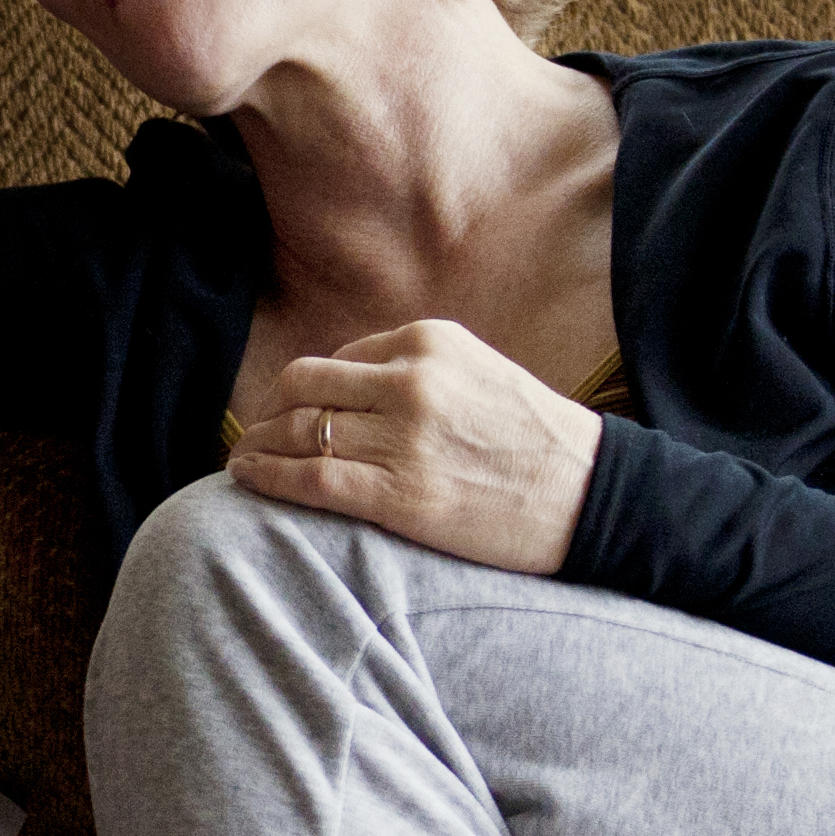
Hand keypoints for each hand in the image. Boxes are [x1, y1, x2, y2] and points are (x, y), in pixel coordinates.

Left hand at [230, 320, 595, 575]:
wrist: (588, 493)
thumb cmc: (536, 438)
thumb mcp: (477, 370)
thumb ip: (416, 370)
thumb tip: (349, 386)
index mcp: (427, 342)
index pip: (339, 357)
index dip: (307, 389)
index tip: (293, 410)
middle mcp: (410, 381)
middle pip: (304, 385)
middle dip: (272, 410)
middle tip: (260, 431)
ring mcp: (403, 437)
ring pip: (300, 430)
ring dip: (261, 445)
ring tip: (245, 460)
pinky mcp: (399, 493)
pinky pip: (311, 477)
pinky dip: (268, 476)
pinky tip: (246, 479)